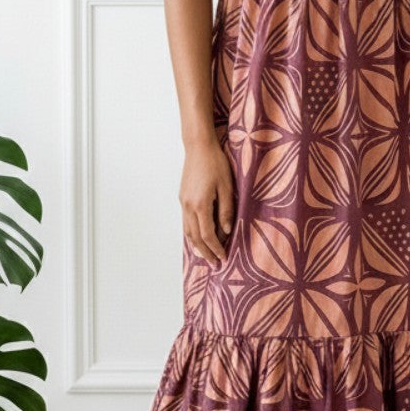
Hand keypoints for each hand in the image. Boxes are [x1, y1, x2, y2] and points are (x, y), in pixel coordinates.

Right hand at [180, 137, 235, 266]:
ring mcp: (183, 202)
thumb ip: (226, 210)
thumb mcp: (227, 187)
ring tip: (206, 255)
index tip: (223, 258)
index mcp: (200, 205)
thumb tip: (226, 230)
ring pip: (188, 230)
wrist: (198, 147)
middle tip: (214, 264)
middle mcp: (188, 206)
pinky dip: (192, 233)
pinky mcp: (182, 197)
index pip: (207, 235)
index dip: (216, 248)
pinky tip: (200, 236)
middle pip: (194, 237)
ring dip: (197, 245)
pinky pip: (186, 221)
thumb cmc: (215, 163)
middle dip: (205, 252)